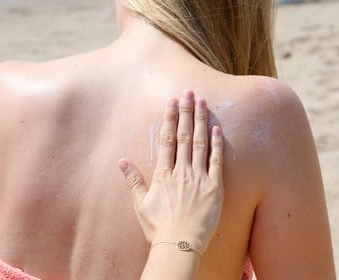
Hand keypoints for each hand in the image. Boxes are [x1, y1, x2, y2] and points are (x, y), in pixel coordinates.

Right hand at [119, 90, 224, 254]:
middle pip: (183, 135)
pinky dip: (217, 144)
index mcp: (163, 174)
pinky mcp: (214, 188)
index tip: (171, 102)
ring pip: (199, 143)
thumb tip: (121, 161)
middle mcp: (180, 172)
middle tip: (189, 92)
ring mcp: (198, 178)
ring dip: (201, 121)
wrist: (179, 246)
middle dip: (186, 112)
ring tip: (203, 102)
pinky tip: (217, 129)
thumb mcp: (140, 204)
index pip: (165, 139)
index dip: (169, 118)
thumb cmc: (158, 228)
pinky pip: (216, 161)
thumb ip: (133, 180)